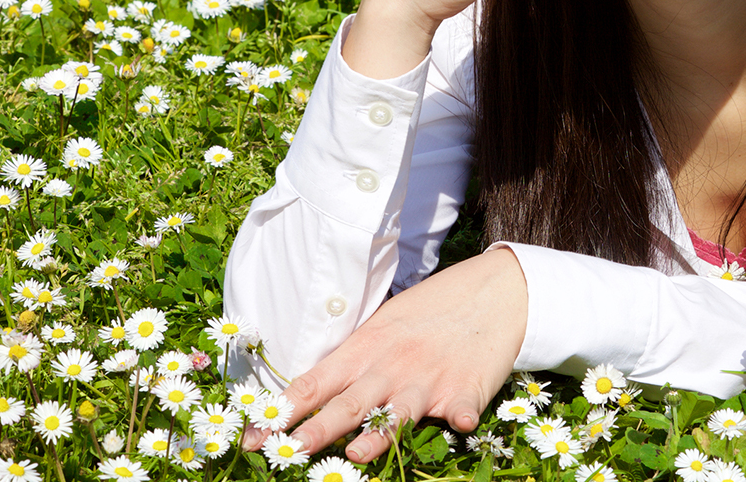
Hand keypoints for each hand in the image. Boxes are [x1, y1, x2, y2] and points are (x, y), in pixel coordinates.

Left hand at [240, 248, 527, 463]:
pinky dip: (462, 416)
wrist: (492, 291)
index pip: (314, 384)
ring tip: (356, 454)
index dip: (282, 413)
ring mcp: (429, 379)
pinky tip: (463, 423)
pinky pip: (462, 408)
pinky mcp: (466, 388)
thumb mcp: (385, 324)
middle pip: (347, 404)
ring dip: (377, 435)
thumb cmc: (432, 310)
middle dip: (315, 431)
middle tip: (286, 453)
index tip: (254, 438)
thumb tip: (308, 393)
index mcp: (365, 349)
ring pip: (397, 413)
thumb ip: (353, 359)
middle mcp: (391, 366)